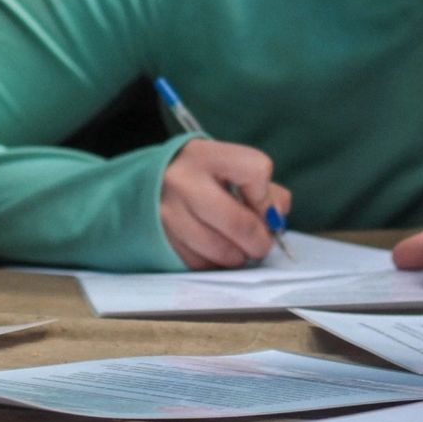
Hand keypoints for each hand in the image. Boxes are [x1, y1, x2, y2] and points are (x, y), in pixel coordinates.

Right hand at [160, 139, 291, 267]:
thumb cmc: (199, 177)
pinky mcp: (161, 243)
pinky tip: (212, 249)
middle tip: (261, 241)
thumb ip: (262, 189)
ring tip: (236, 245)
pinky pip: (203, 265)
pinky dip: (216, 263)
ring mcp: (169, 216)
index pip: (256, 171)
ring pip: (224, 252)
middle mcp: (182, 183)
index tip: (261, 202)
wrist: (147, 186)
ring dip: (239, 255)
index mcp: (205, 156)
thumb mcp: (227, 167)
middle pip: (241, 224)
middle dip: (260, 240)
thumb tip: (275, 219)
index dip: (266, 194)